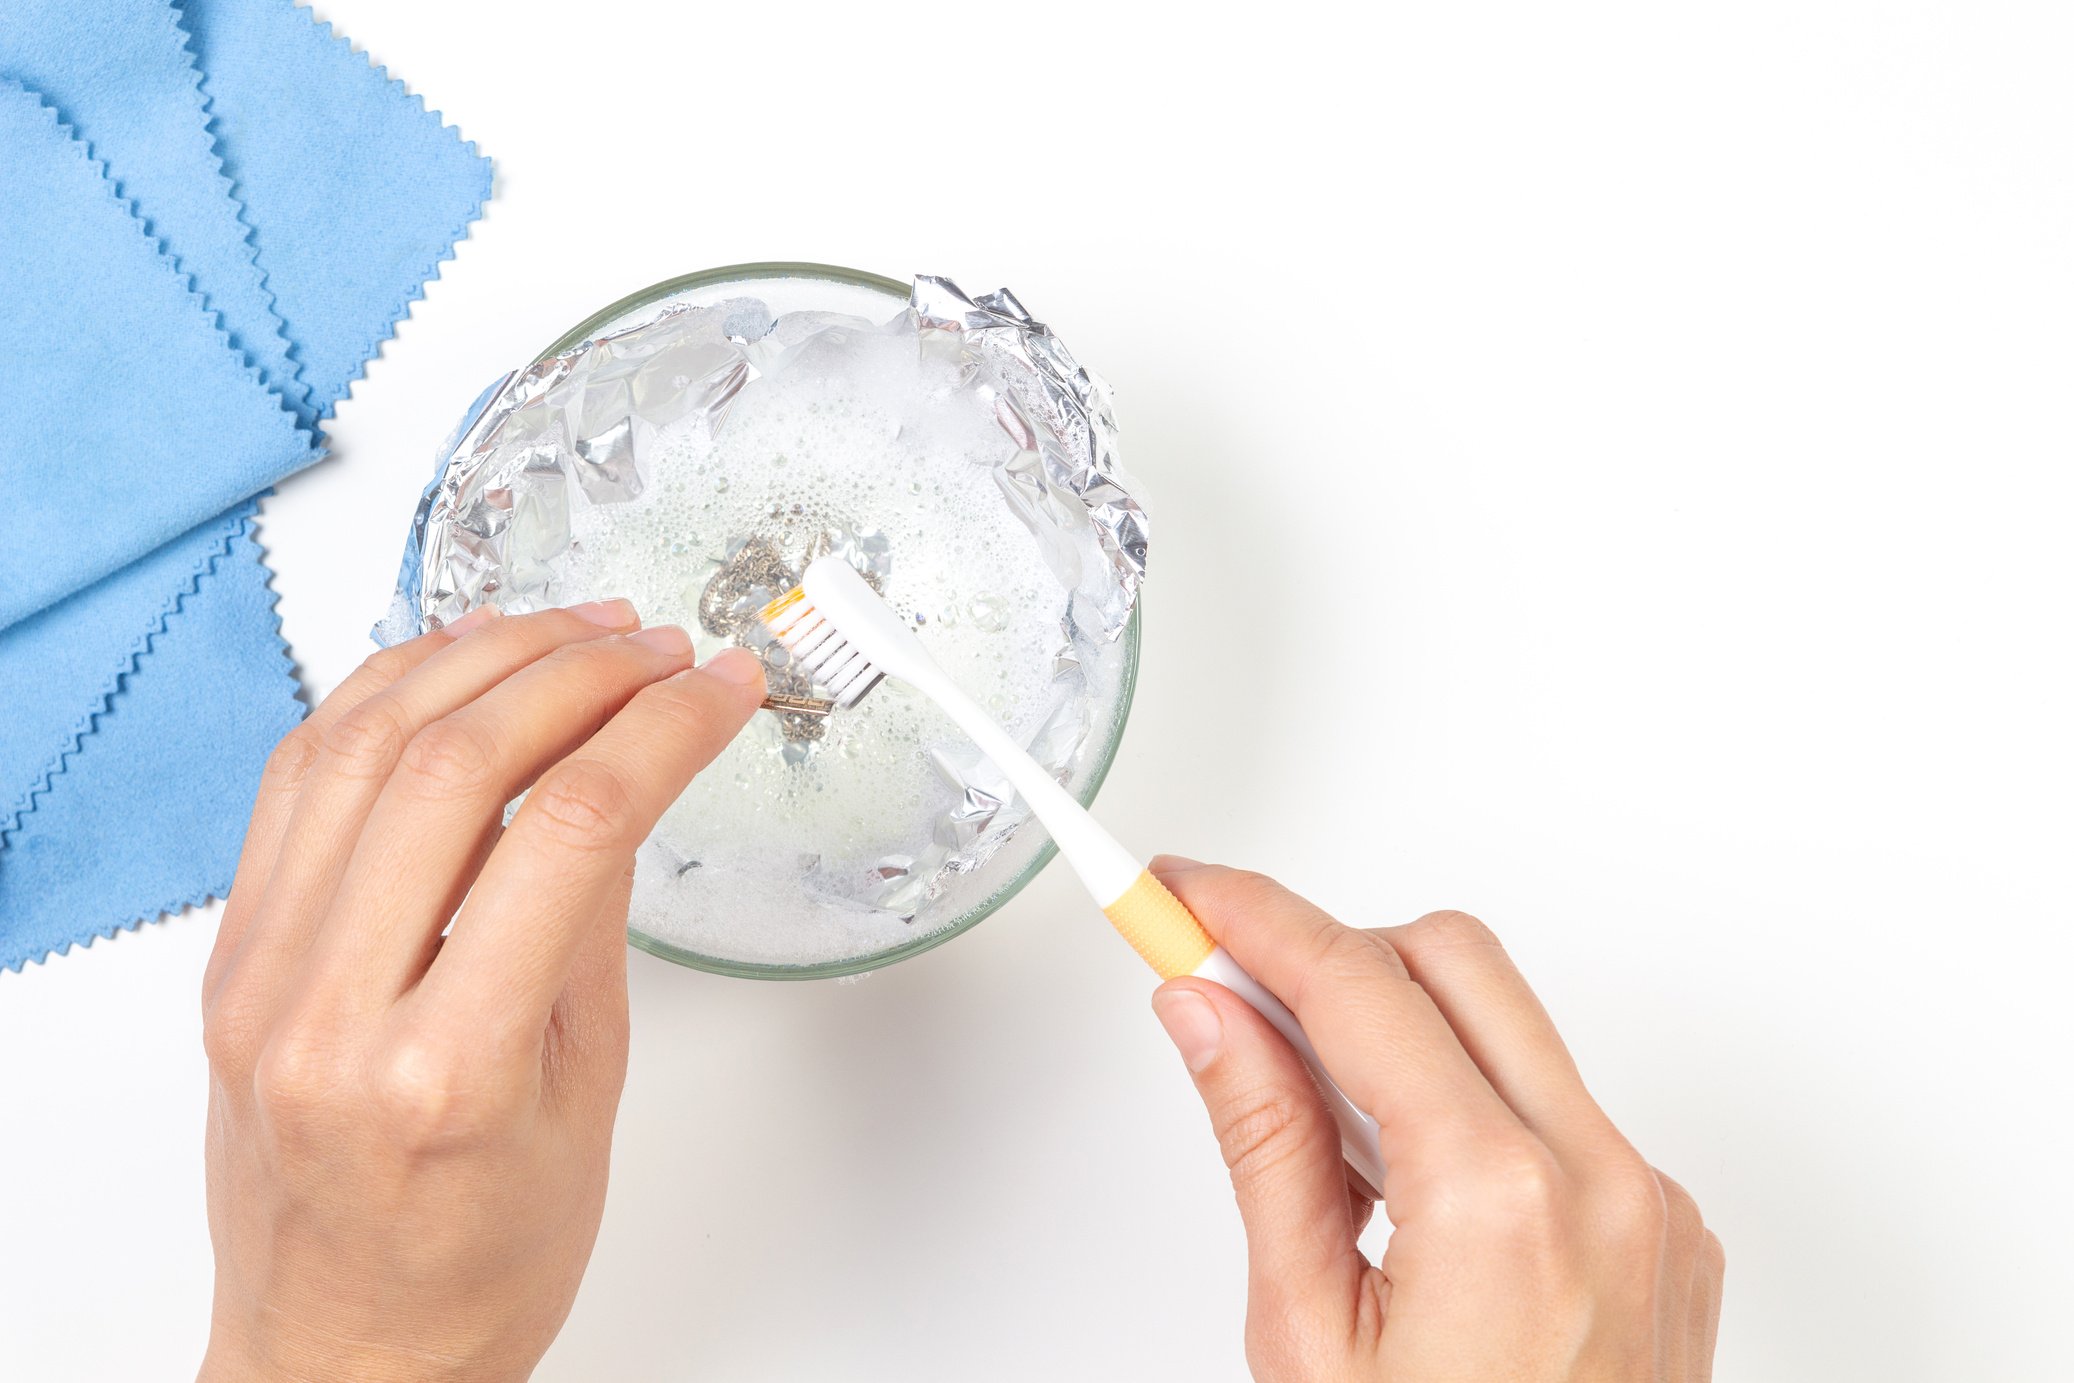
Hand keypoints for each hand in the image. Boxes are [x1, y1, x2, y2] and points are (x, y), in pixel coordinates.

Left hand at [197, 600, 764, 1381]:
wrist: (345, 1353)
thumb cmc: (475, 1264)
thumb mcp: (585, 1100)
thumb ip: (592, 928)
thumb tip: (625, 778)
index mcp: (445, 1068)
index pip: (573, 828)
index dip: (665, 729)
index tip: (719, 688)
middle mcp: (329, 1009)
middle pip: (460, 763)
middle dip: (580, 672)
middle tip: (656, 648)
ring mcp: (260, 974)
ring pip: (363, 742)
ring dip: (481, 659)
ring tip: (572, 632)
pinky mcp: (231, 955)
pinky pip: (298, 779)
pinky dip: (381, 696)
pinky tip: (454, 667)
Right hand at [1147, 858, 1722, 1381]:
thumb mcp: (1308, 1337)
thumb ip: (1265, 1148)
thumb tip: (1209, 1017)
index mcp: (1500, 1201)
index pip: (1354, 983)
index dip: (1250, 917)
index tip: (1181, 894)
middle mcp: (1602, 1180)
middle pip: (1451, 959)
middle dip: (1331, 947)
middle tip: (1228, 982)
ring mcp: (1653, 1205)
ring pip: (1511, 1024)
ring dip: (1400, 1024)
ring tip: (1308, 1106)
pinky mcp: (1671, 1231)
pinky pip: (1559, 1105)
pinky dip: (1469, 1097)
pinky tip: (1403, 1179)